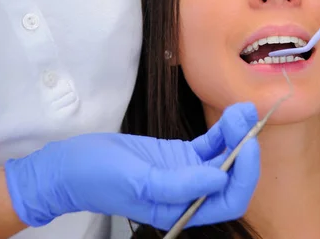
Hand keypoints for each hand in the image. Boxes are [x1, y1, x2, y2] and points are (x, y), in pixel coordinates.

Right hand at [4, 102, 259, 229]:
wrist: (72, 165)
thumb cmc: (99, 177)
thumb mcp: (138, 181)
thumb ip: (179, 184)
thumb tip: (219, 179)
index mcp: (181, 210)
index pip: (228, 200)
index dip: (243, 175)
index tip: (247, 145)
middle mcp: (189, 195)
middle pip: (232, 178)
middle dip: (245, 150)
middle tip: (247, 119)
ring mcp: (186, 173)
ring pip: (224, 157)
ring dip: (238, 135)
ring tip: (243, 109)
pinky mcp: (181, 155)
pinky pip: (211, 144)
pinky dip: (223, 130)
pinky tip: (231, 115)